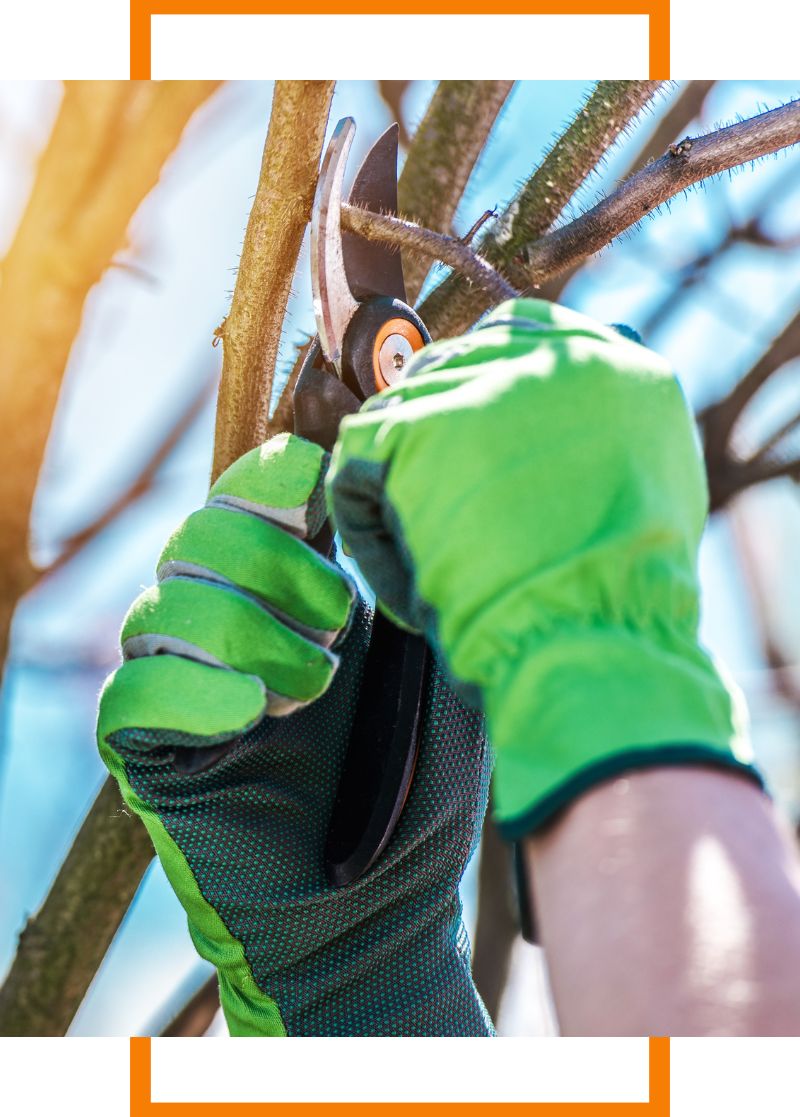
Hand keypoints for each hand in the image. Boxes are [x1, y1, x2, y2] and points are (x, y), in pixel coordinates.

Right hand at [97, 433, 492, 1035]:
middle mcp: (233, 629)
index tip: (321, 494)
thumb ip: (423, 589)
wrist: (385, 917)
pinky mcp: (152, 758)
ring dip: (241, 630)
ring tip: (310, 690)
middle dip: (269, 562)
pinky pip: (130, 696)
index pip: (252, 495)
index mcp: (299, 596)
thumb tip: (402, 497)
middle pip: (198, 536)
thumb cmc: (422, 795)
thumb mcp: (445, 675)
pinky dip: (188, 691)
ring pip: (158, 605)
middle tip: (335, 625)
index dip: (274, 477)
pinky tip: (248, 715)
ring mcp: (187, 691)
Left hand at [327, 298, 760, 841]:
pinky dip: (368, 524)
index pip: (515, 332)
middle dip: (434, 437)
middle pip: (448, 367)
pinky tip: (407, 571)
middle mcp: (546, 357)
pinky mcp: (417, 425)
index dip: (480, 387)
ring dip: (400, 485)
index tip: (465, 439)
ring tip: (434, 557)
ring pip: (398, 412)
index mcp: (610, 364)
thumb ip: (604, 430)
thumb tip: (561, 409)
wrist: (592, 634)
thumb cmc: (623, 594)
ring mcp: (479, 384)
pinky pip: (356, 459)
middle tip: (442, 511)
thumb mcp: (651, 485)